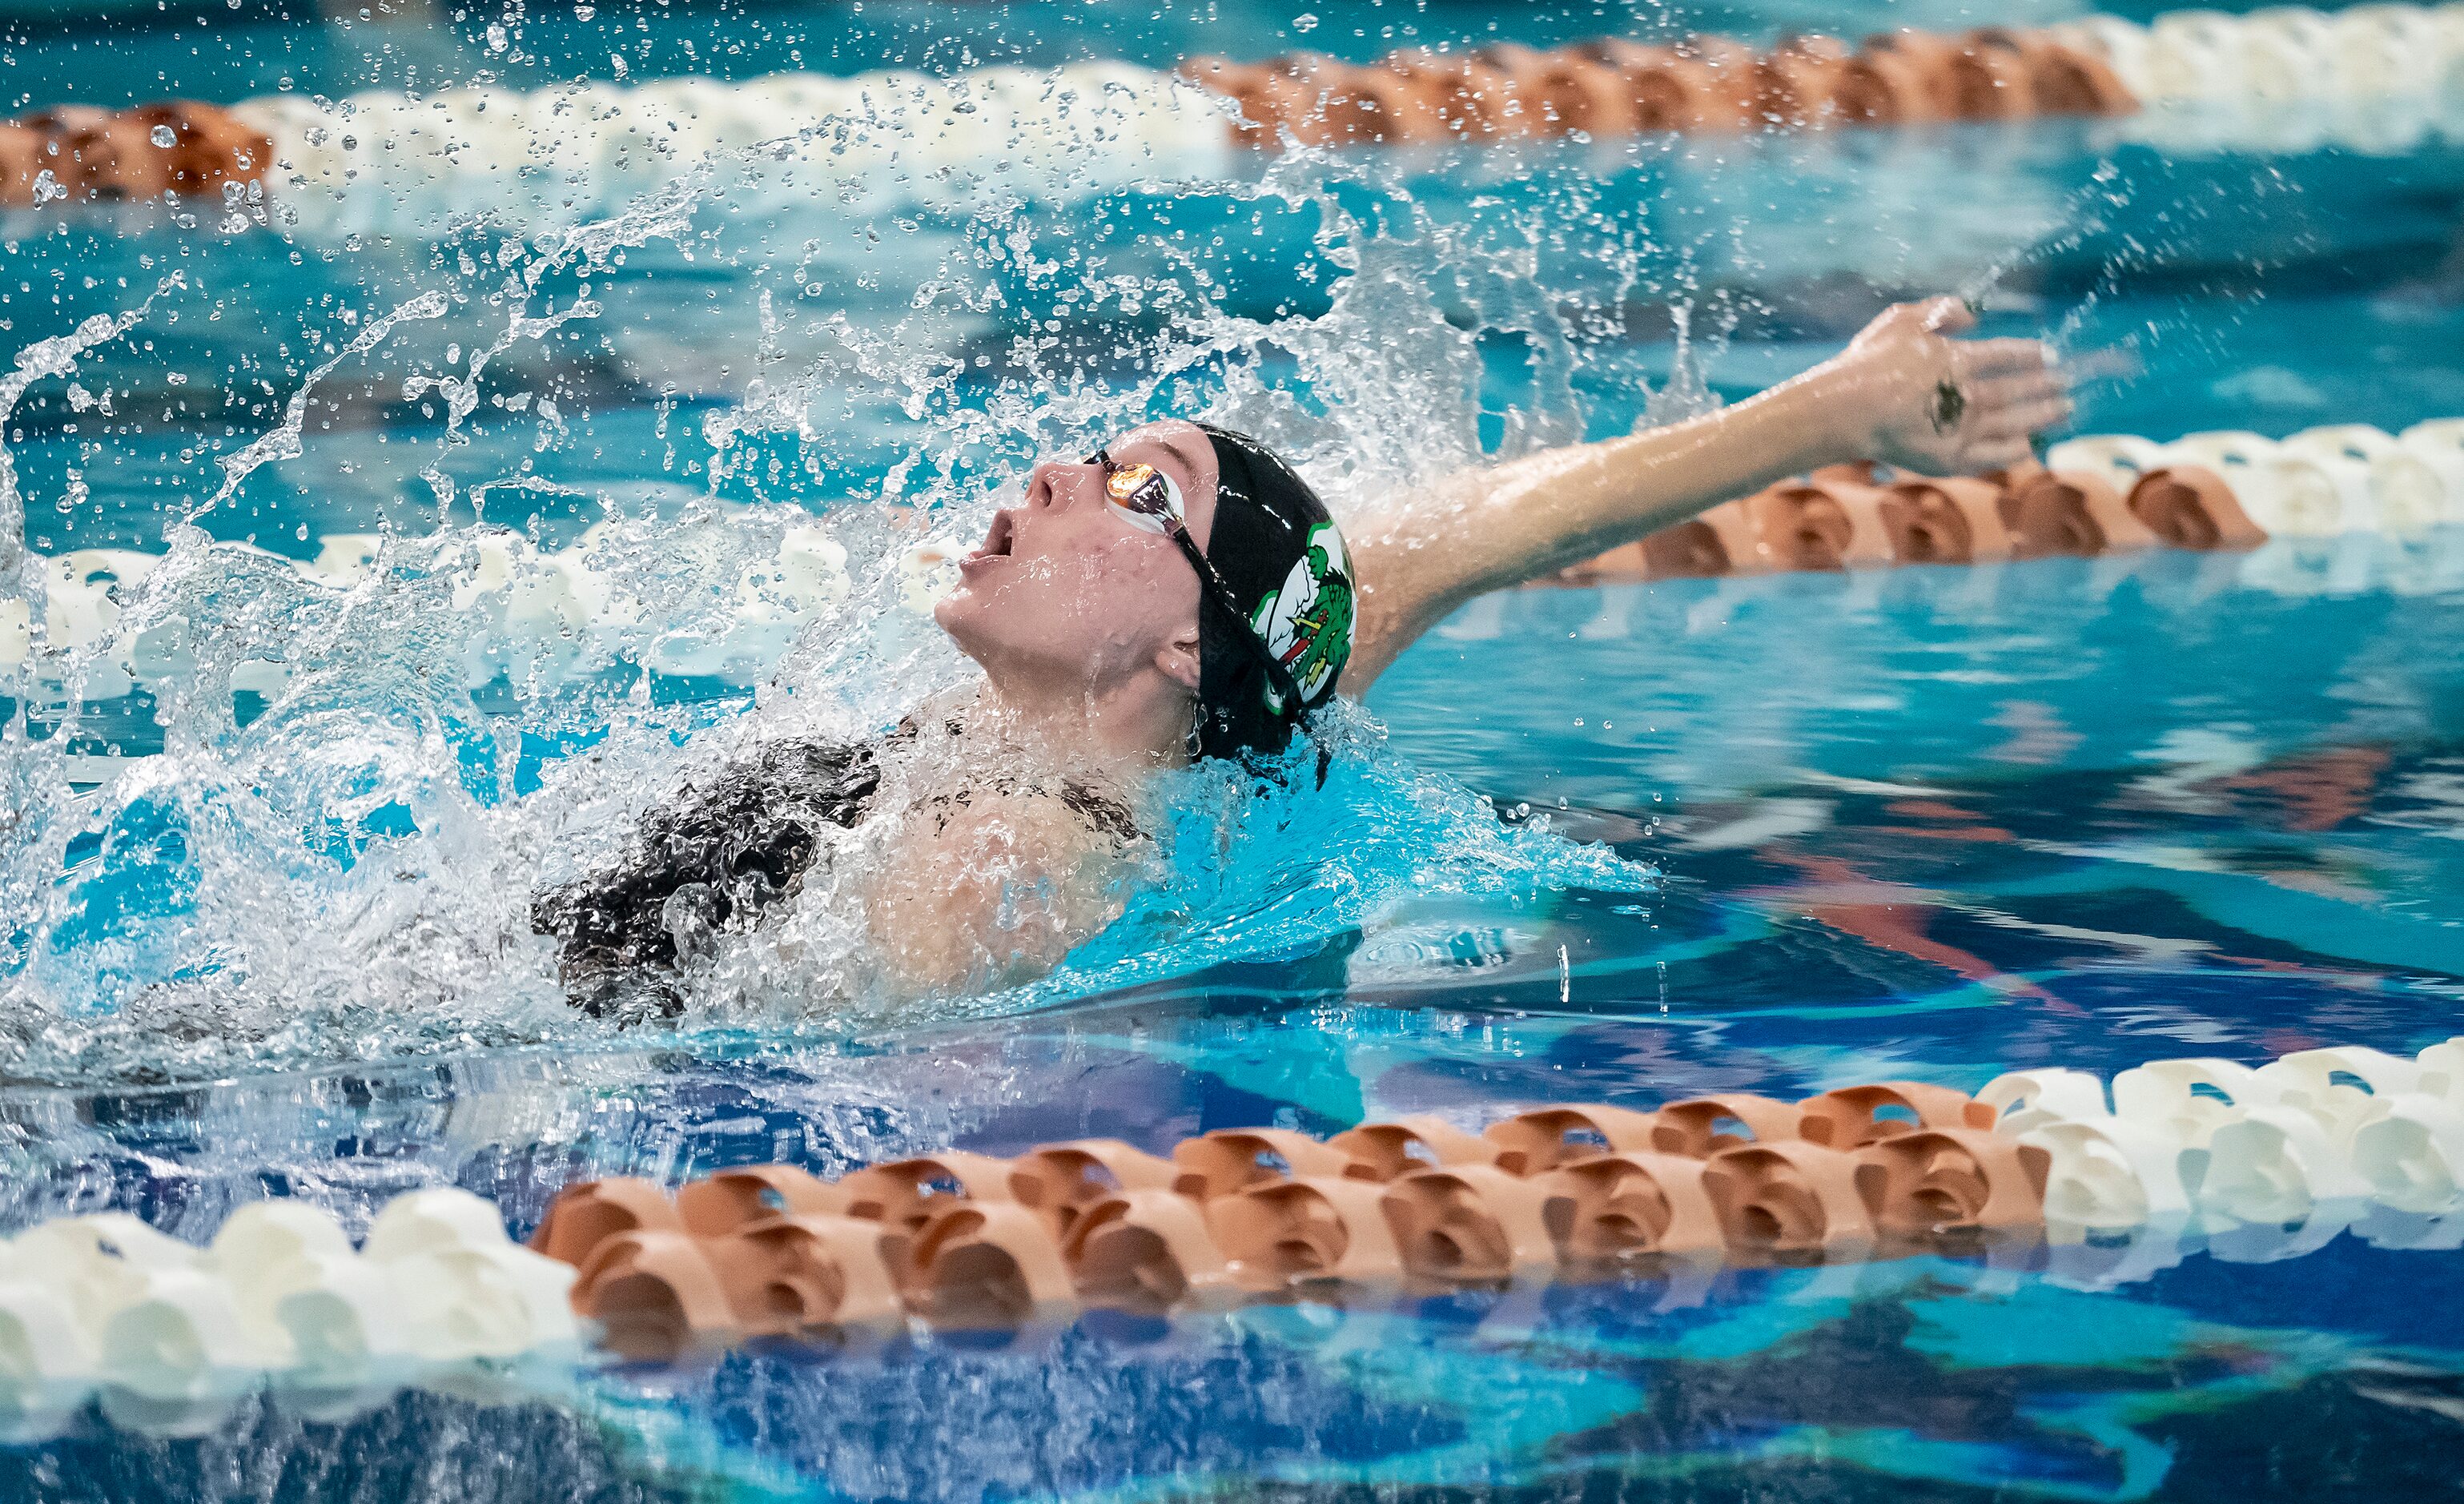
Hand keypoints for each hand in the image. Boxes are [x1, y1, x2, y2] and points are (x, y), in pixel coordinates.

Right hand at [1826, 298, 2071, 474]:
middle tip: (2067, 384)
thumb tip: (1973, 314)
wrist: (1844, 412)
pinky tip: (2029, 446)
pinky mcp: (1952, 459)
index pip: (2008, 355)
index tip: (2051, 356)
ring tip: (2065, 411)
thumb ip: (1940, 310)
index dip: (2033, 355)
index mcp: (1958, 358)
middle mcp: (1968, 394)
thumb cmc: (1867, 363)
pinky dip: (2015, 451)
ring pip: (2016, 422)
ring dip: (2044, 415)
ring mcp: (1962, 429)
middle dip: (2048, 385)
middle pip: (2020, 389)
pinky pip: (1994, 455)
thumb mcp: (1901, 320)